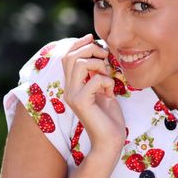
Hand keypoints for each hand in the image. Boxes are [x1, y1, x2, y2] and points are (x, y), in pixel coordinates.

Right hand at [61, 34, 125, 153]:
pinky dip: (107, 81)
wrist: (110, 139)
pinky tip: (111, 93)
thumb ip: (97, 71)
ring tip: (108, 76)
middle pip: (71, 56)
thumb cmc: (109, 115)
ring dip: (99, 64)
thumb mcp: (103, 87)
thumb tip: (98, 49)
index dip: (78, 43)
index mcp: (72, 84)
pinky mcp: (81, 103)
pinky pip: (95, 80)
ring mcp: (73, 96)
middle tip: (106, 58)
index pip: (67, 56)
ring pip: (79, 64)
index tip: (92, 38)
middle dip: (91, 50)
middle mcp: (68, 89)